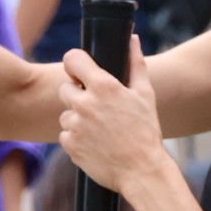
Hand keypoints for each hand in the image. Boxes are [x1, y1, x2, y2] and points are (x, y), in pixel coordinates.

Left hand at [58, 35, 164, 191]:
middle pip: (64, 88)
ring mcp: (75, 126)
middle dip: (77, 94)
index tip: (80, 71)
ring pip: (66, 114)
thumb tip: (133, 39)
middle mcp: (85, 104)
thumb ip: (136, 63)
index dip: (75, 63)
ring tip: (101, 130)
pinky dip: (77, 139)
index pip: (72, 59)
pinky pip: (66, 136)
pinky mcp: (70, 145)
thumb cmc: (146, 131)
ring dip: (78, 119)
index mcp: (103, 87)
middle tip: (97, 107)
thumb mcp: (145, 95)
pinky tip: (96, 144)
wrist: (142, 171)